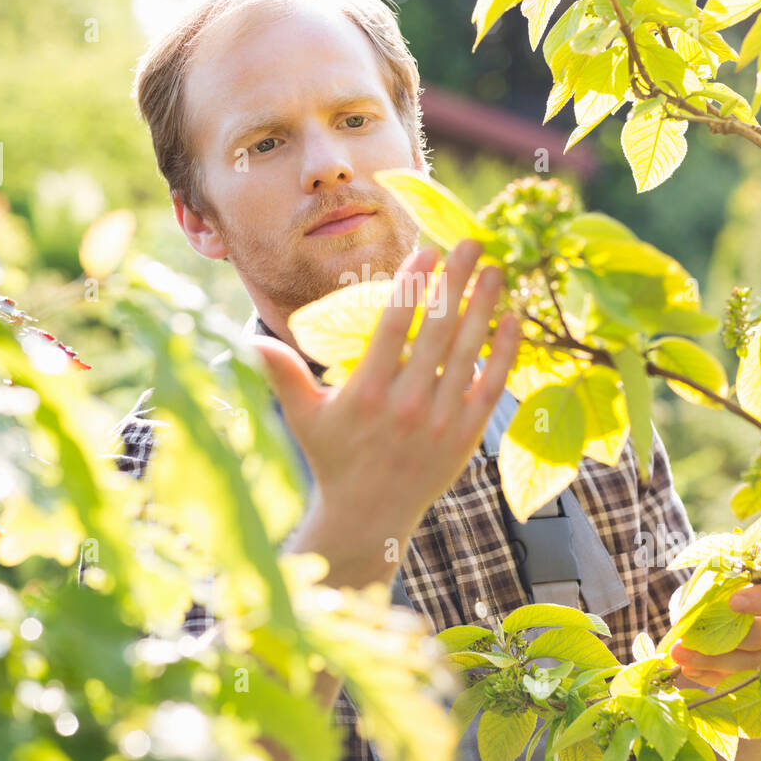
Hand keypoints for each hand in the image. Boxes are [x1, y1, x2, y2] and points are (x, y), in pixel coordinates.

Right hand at [249, 238, 521, 561]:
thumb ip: (282, 374)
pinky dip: (505, 352)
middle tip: (473, 243)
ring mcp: (441, 422)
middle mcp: (407, 405)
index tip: (429, 249)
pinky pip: (492, 386)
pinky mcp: (466, 437)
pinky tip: (514, 319)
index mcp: (367, 393)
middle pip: (438, 330)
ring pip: (469, 352)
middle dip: (458, 281)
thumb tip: (247, 339)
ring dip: (485, 306)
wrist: (368, 517)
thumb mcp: (303, 416)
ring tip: (497, 269)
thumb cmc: (333, 458)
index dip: (414, 283)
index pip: (395, 325)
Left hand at [670, 580, 760, 687]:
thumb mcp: (736, 583)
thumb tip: (693, 606)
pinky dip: (715, 675)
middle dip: (726, 638)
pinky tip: (692, 670)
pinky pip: (745, 680)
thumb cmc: (742, 593)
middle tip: (688, 638)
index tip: (733, 601)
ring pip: (754, 663)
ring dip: (713, 660)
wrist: (760, 620)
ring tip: (680, 655)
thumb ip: (724, 587)